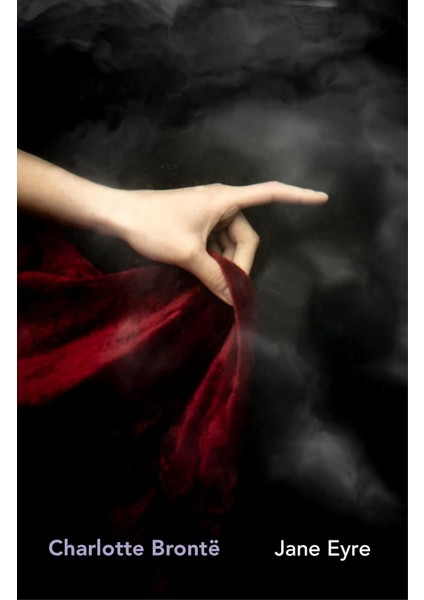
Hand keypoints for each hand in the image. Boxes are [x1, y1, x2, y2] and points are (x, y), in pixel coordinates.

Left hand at [113, 182, 327, 304]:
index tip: (323, 199)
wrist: (117, 214)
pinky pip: (216, 242)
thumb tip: (234, 300)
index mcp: (224, 199)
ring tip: (209, 281)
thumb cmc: (152, 225)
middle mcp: (221, 202)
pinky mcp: (197, 222)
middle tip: (226, 288)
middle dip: (240, 262)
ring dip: (225, 263)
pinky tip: (203, 274)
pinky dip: (214, 259)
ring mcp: (208, 213)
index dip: (298, 197)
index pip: (270, 194)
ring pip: (231, 242)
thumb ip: (214, 276)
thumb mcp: (187, 254)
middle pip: (246, 235)